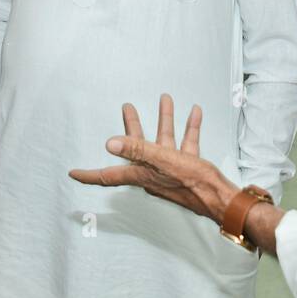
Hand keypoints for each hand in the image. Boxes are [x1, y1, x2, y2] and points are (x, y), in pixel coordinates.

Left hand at [70, 94, 237, 223]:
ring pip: (164, 141)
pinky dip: (189, 128)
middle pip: (137, 147)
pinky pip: (187, 144)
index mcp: (142, 173)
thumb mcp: (163, 161)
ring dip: (165, 120)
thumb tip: (109, 143)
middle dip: (132, 126)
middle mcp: (153, 173)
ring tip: (165, 98)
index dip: (89, 174)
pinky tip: (194, 112)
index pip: (107, 175)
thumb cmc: (194, 183)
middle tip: (127, 107)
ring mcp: (172, 171)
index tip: (73, 173)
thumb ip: (138, 150)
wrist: (223, 199)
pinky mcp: (189, 168)